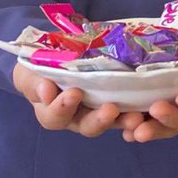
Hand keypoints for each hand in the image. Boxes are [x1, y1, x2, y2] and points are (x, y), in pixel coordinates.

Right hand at [13, 61, 140, 137]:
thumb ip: (34, 80)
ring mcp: (97, 110)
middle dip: (99, 120)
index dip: (62, 108)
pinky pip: (126, 111)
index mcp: (52, 110)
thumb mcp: (30, 69)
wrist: (59, 52)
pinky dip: (136, 113)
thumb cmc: (40, 64)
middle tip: (110, 110)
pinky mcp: (116, 101)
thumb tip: (45, 90)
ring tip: (136, 117)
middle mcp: (76, 116)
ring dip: (123, 121)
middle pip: (86, 126)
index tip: (73, 93)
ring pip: (110, 122)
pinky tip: (147, 110)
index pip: (55, 116)